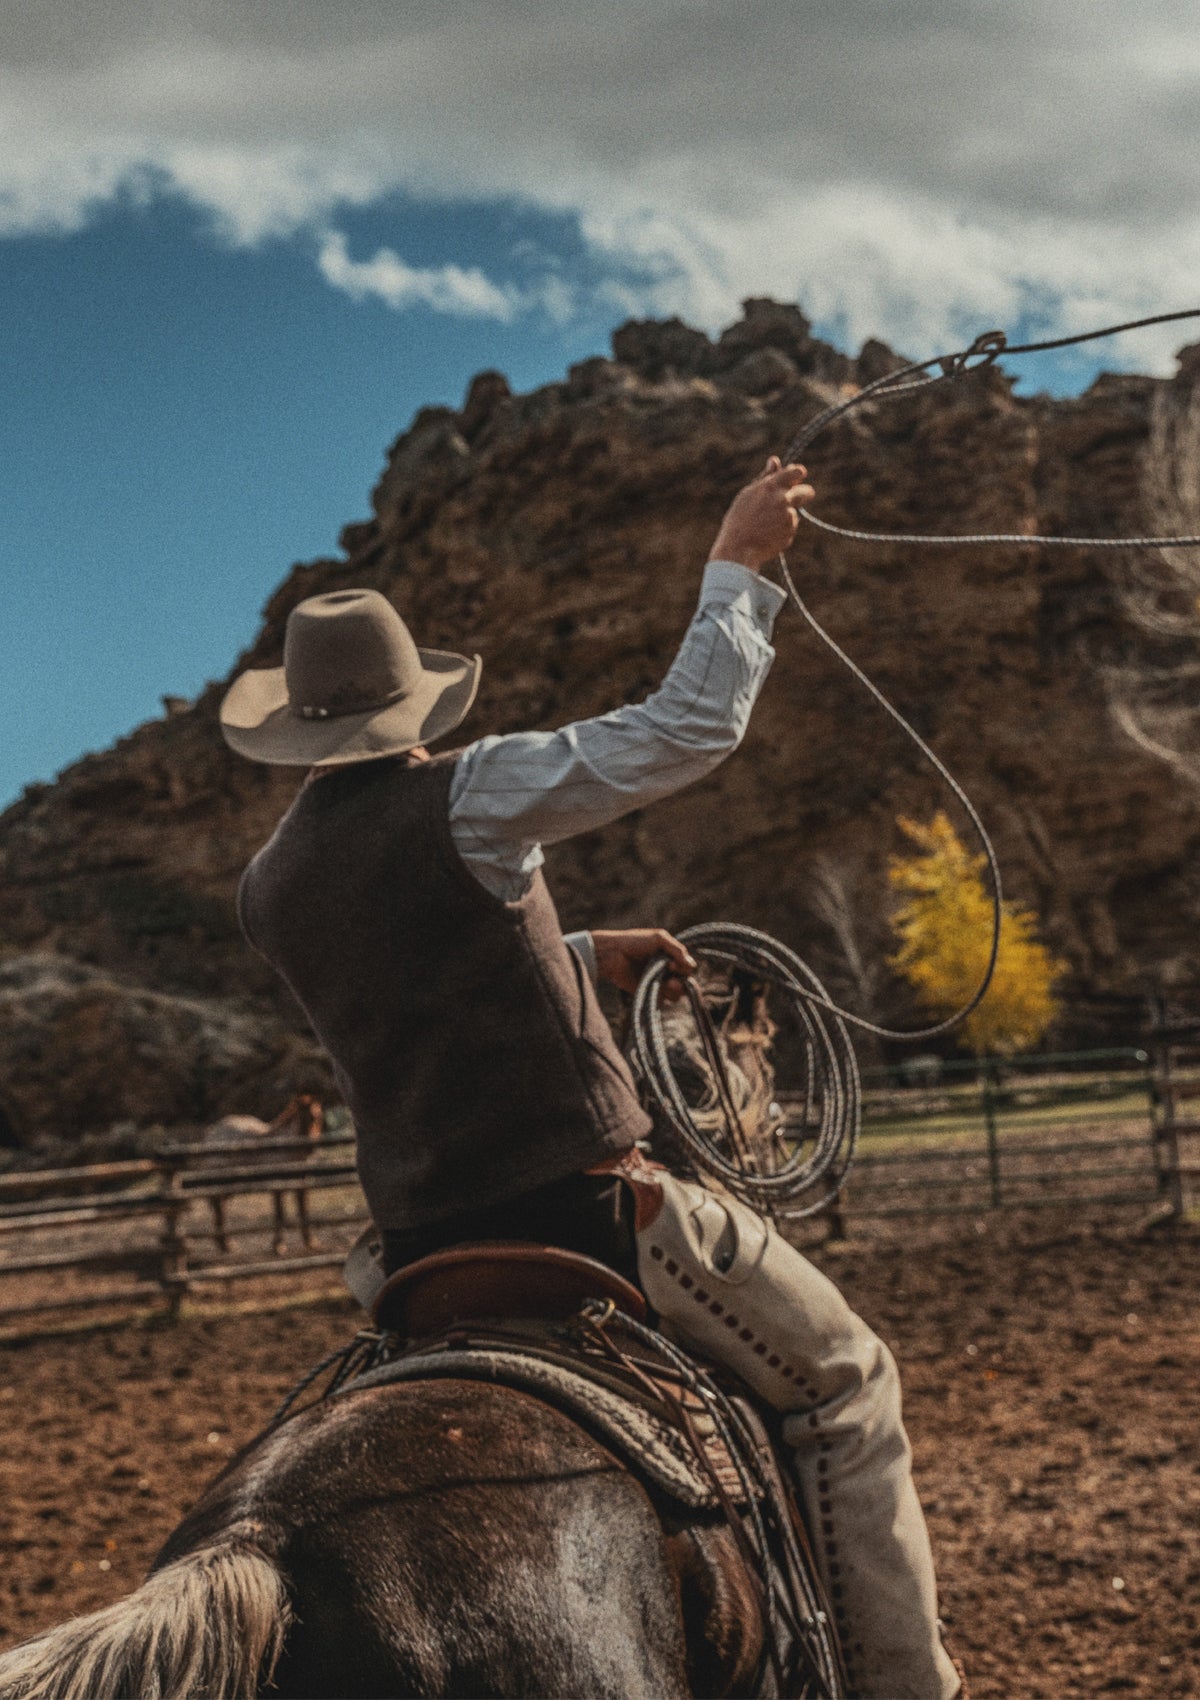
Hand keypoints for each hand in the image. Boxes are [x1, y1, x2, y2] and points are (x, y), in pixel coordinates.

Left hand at [591, 928, 697, 1001]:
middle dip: (682, 978)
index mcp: (671, 956)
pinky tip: (656, 987)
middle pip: (685, 981)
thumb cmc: (634, 942)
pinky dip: (664, 995)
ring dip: (676, 988)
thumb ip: (677, 949)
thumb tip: (691, 966)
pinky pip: (665, 1000)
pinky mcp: (651, 993)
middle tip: (669, 970)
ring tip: (667, 982)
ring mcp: (659, 982)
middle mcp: (667, 970)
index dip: (684, 967)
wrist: (613, 955)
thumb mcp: (659, 938)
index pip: (688, 967)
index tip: (671, 962)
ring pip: (678, 993)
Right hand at [707, 456, 814, 570]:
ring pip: (794, 512)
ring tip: (765, 525)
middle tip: (800, 498)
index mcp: (771, 486)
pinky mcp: (790, 532)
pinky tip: (767, 535)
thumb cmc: (739, 518)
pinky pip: (789, 528)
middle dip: (805, 494)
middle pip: (806, 492)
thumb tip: (775, 461)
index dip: (799, 474)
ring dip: (786, 516)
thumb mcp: (749, 494)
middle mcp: (783, 499)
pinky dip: (782, 531)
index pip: (796, 472)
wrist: (738, 547)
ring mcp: (788, 516)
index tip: (799, 476)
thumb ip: (766, 477)